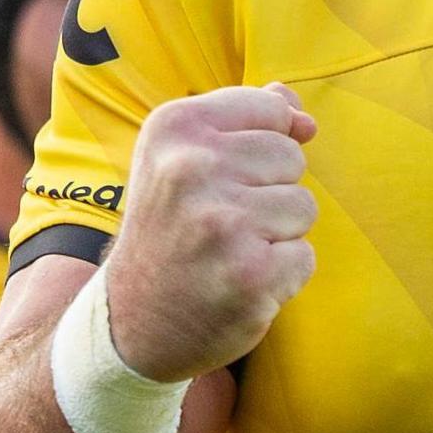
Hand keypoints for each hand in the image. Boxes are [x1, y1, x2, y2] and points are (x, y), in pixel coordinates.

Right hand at [98, 83, 319, 382]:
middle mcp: (192, 169)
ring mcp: (222, 224)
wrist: (129, 324)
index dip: (261, 146)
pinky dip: (281, 275)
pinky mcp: (251, 275)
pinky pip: (304, 256)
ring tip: (228, 251)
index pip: (271, 108)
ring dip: (277, 235)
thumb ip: (246, 121)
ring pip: (303, 207)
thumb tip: (303, 116)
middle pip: (292, 157)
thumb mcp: (184, 158)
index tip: (219, 178)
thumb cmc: (169, 229)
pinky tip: (238, 282)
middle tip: (219, 223)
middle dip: (270, 191)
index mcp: (174, 127)